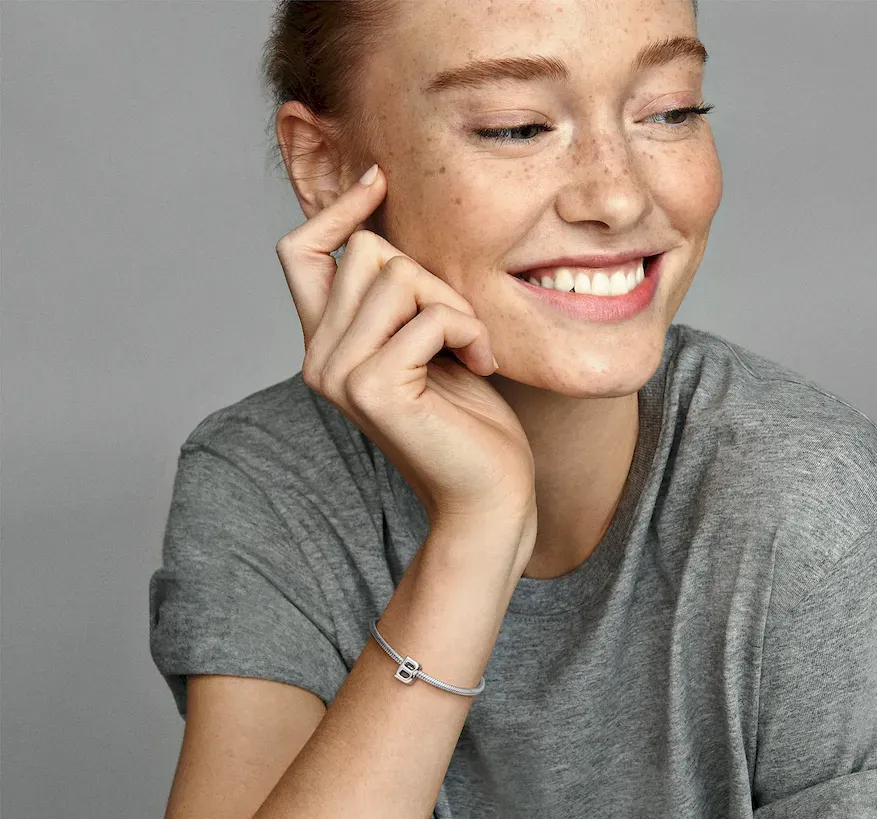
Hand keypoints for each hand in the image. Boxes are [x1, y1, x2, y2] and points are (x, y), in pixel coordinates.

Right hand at [275, 166, 537, 540]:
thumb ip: (399, 297)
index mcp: (327, 343)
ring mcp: (339, 374)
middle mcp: (319, 357)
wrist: (488, 492)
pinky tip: (480, 367)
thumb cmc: (468, 419)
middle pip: (369, 252)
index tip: (379, 179)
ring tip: (471, 352)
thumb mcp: (427, 341)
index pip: (300, 252)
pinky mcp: (371, 389)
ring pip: (399, 276)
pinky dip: (469, 332)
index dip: (337, 210)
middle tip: (462, 332)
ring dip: (456, 306)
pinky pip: (430, 316)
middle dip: (432, 280)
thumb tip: (388, 222)